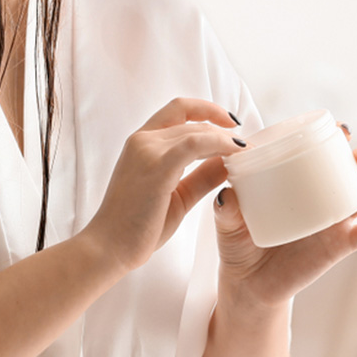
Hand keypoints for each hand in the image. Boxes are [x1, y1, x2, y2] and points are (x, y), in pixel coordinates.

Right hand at [82, 97, 243, 273]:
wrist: (109, 246)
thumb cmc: (137, 226)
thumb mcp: (177, 195)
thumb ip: (200, 176)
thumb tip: (229, 162)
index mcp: (141, 143)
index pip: (178, 110)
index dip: (207, 110)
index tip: (230, 123)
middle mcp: (142, 140)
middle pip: (191, 120)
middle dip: (223, 127)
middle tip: (248, 144)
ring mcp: (147, 151)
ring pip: (195, 129)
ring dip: (225, 137)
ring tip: (246, 151)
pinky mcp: (157, 167)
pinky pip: (195, 144)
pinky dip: (219, 144)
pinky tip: (236, 154)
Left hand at [214, 133, 356, 307]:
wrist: (247, 282)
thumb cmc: (237, 242)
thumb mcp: (226, 222)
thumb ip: (226, 208)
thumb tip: (227, 194)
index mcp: (292, 183)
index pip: (315, 154)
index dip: (331, 138)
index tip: (338, 128)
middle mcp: (316, 198)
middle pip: (346, 171)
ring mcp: (329, 221)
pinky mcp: (336, 247)